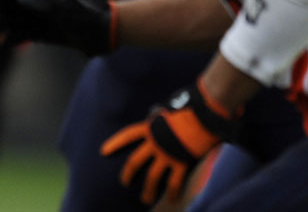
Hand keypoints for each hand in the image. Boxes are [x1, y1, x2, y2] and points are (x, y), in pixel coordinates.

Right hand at [0, 0, 112, 54]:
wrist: (106, 32)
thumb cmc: (87, 16)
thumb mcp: (64, 9)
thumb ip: (40, 4)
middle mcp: (41, 4)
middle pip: (12, 4)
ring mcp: (43, 19)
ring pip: (15, 20)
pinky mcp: (47, 34)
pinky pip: (24, 34)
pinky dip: (12, 37)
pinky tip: (1, 41)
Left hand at [100, 79, 240, 205]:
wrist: (204, 113)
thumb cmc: (189, 106)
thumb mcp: (169, 109)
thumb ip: (161, 118)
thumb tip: (158, 117)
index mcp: (150, 126)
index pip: (127, 135)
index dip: (114, 143)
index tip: (103, 152)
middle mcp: (155, 142)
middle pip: (134, 161)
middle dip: (127, 174)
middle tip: (124, 183)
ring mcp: (167, 153)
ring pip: (151, 177)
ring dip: (147, 190)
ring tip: (144, 200)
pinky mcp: (181, 162)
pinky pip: (174, 181)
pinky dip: (172, 191)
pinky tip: (172, 199)